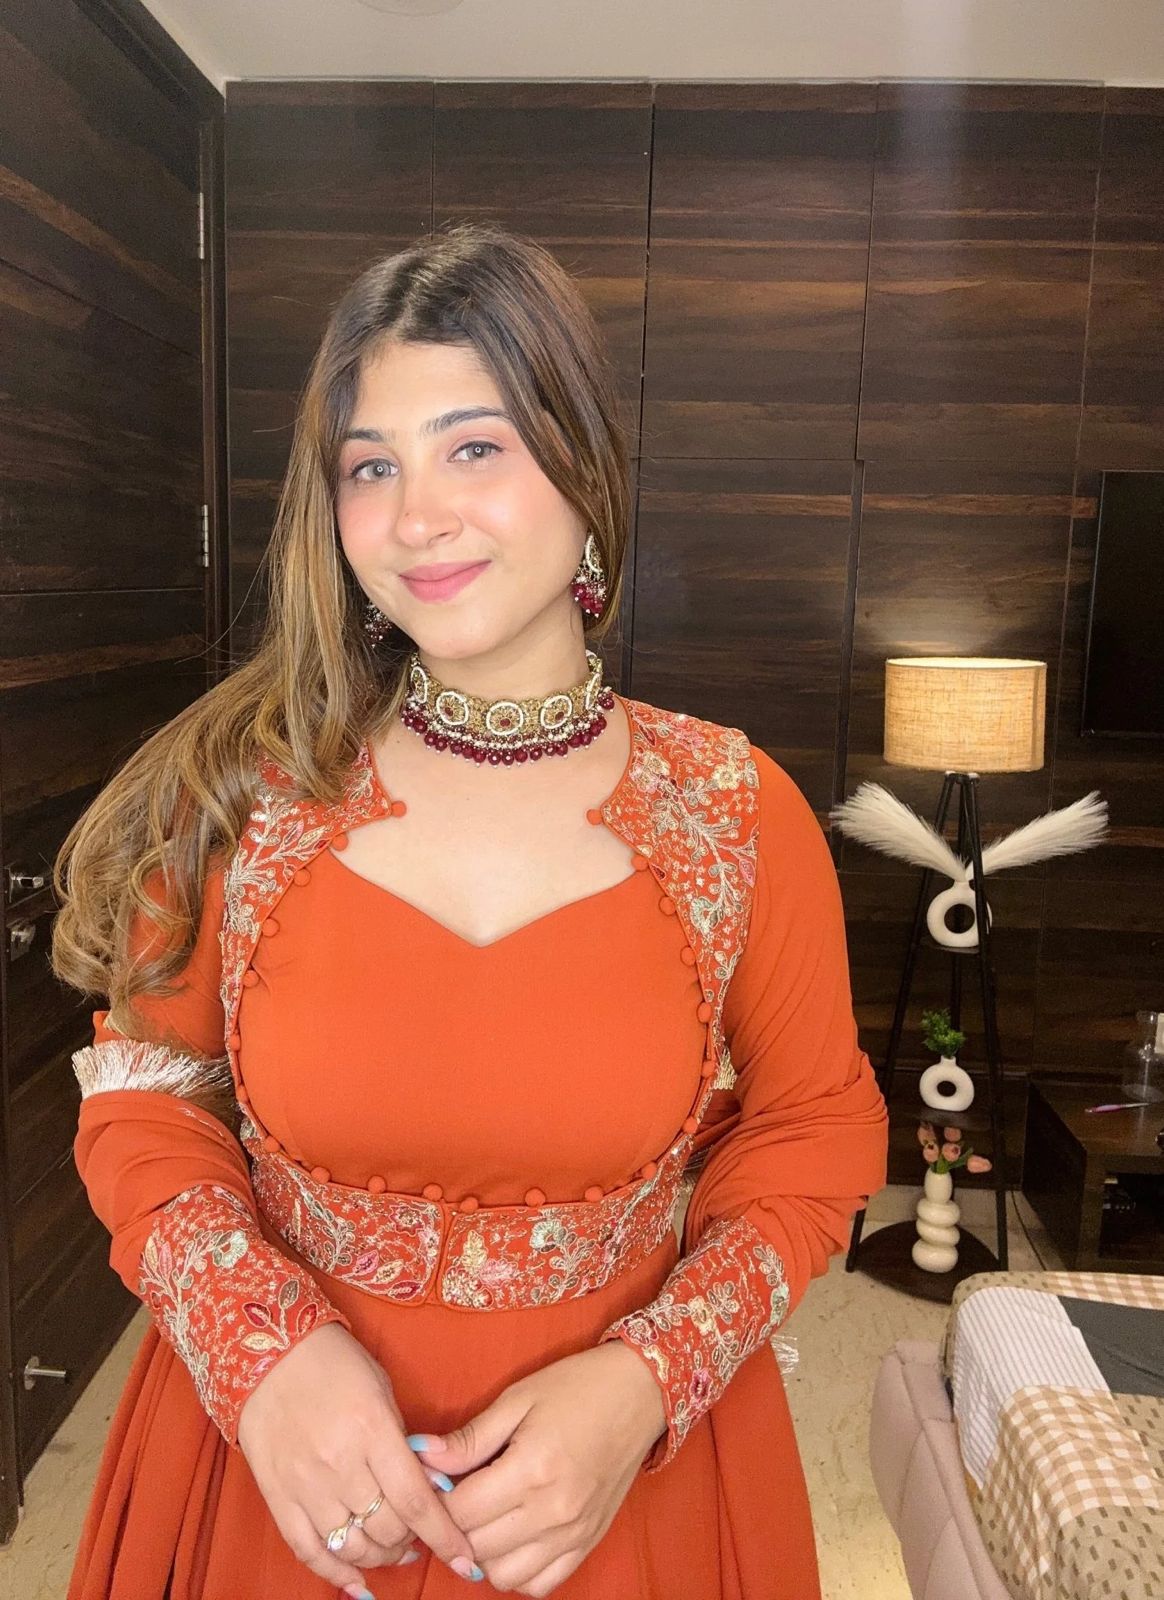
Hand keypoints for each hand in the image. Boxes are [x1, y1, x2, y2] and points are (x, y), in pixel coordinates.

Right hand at [236, 1322, 482, 1592]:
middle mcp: (339, 1463)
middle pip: (386, 1528)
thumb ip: (401, 1441)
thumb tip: (429, 1488)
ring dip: (381, 1557)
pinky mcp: (278, 1497)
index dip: (445, 1537)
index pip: (416, 1500)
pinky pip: (309, 1550)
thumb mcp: (380, 1389)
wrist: (267, 1353)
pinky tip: (357, 1581)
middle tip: (421, 1537)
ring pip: (352, 1545)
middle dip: (412, 1542)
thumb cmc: (333, 1363)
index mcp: (371, 1429)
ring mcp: (304, 1485)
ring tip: (394, 1550)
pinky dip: (336, 1572)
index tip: (466, 1559)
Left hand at [413, 1342, 667, 1595]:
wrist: (640, 1392)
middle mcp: (553, 1511)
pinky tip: (515, 1535)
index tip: (437, 1479)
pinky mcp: (588, 1542)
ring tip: (487, 1515)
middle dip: (456, 1524)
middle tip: (458, 1494)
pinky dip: (519, 1570)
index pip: (459, 1511)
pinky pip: (541, 1584)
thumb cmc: (576, 1387)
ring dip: (485, 1551)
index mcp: (531, 1469)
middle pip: (476, 1546)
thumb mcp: (518, 1398)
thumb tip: (421, 1456)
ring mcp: (573, 1533)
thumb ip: (469, 1438)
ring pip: (503, 1575)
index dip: (437, 1497)